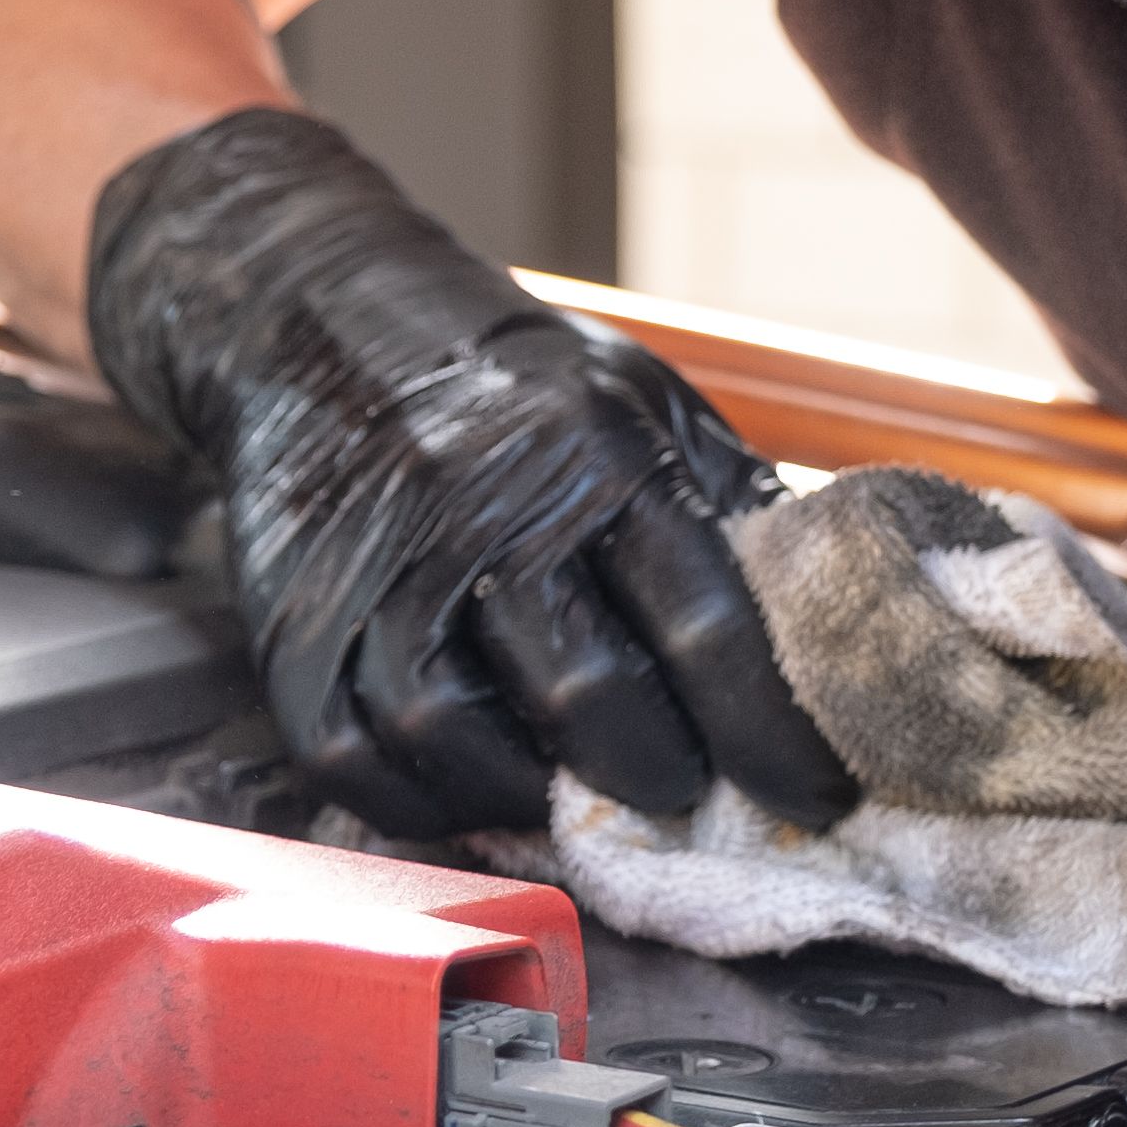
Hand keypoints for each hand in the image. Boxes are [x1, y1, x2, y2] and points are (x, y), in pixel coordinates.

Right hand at [86, 109, 856, 835]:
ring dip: (539, 796)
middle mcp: (480, 509)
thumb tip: (828, 632)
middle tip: (691, 799)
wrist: (316, 324)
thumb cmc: (511, 383)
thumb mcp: (641, 401)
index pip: (703, 622)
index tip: (815, 796)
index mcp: (592, 449)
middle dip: (660, 776)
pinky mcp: (297, 633)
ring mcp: (377, 573)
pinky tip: (485, 788)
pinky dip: (434, 802)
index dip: (769, 732)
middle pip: (585, 694)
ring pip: (464, 738)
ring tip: (584, 795)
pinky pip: (366, 762)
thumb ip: (727, 506)